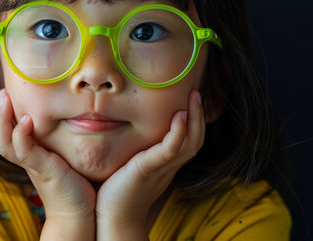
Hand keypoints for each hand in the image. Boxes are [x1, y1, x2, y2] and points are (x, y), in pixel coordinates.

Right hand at [0, 89, 95, 239]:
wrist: (80, 212)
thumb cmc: (77, 182)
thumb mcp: (64, 153)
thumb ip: (61, 135)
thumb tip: (69, 111)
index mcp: (28, 151)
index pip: (5, 129)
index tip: (1, 89)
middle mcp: (25, 157)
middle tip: (1, 90)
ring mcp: (31, 164)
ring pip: (3, 141)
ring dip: (2, 119)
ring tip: (5, 99)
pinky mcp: (42, 170)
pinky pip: (23, 152)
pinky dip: (20, 136)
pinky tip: (24, 121)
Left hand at [95, 90, 205, 239]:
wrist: (112, 219)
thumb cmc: (116, 192)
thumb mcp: (130, 166)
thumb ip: (136, 151)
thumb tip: (127, 130)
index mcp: (165, 164)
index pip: (189, 140)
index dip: (195, 121)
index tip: (192, 100)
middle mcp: (168, 166)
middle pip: (195, 140)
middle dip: (199, 116)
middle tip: (197, 93)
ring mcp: (160, 168)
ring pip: (189, 143)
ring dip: (194, 119)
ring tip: (193, 98)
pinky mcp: (148, 170)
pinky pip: (170, 150)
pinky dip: (178, 133)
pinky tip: (179, 117)